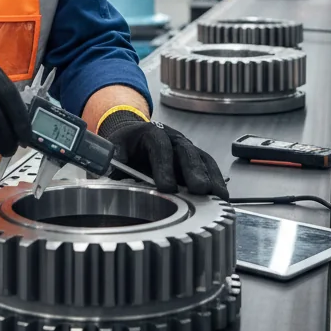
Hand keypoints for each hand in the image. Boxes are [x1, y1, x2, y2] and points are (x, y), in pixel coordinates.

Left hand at [99, 111, 227, 198]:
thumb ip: (112, 161)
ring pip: (202, 159)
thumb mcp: (113, 149)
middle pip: (186, 152)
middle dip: (193, 171)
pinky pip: (209, 168)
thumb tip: (108, 173)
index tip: (166, 187)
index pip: (160, 147)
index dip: (164, 166)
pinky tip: (221, 198)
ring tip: (218, 197)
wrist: (133, 137)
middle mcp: (173, 138)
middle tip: (199, 189)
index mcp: (151, 133)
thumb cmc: (124, 146)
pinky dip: (216, 182)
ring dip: (210, 178)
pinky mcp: (195, 160)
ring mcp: (187, 148)